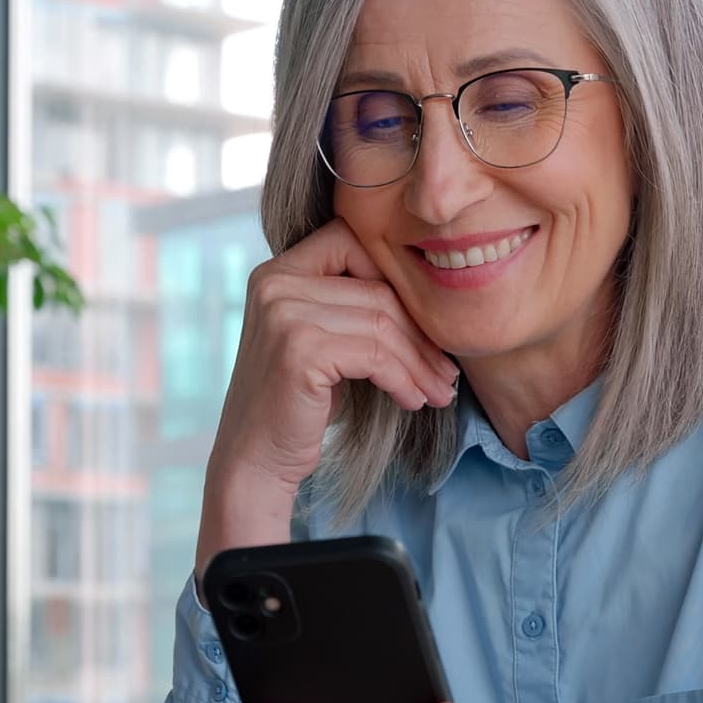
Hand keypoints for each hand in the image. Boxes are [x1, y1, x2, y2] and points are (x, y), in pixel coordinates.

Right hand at [197, 219, 457, 569]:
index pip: (353, 241)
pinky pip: (375, 354)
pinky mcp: (299, 349)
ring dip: (420, 362)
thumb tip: (430, 295)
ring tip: (438, 392)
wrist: (254, 461)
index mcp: (277, 272)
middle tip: (447, 371)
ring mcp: (283, 313)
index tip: (424, 326)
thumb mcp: (323, 342)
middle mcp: (275, 283)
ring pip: (382, 322)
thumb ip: (353, 307)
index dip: (396, 279)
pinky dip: (403, 379)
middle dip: (422, 332)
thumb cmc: (297, 405)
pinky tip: (412, 401)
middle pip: (377, 287)